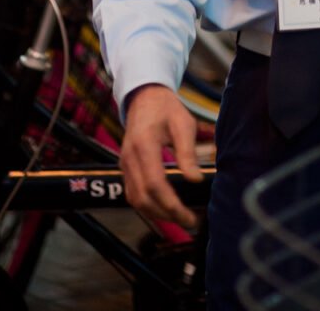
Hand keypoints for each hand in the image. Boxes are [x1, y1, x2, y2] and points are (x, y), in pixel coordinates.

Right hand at [120, 83, 201, 230]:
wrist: (145, 97)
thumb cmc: (167, 109)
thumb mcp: (183, 123)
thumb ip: (187, 152)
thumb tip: (195, 180)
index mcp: (144, 145)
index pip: (155, 184)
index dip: (171, 205)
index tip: (190, 216)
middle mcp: (129, 158)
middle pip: (144, 198)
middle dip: (167, 215)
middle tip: (190, 222)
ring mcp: (124, 164)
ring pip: (136, 200)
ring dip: (157, 214)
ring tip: (181, 218)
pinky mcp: (125, 168)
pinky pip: (132, 194)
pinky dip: (148, 206)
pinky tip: (165, 209)